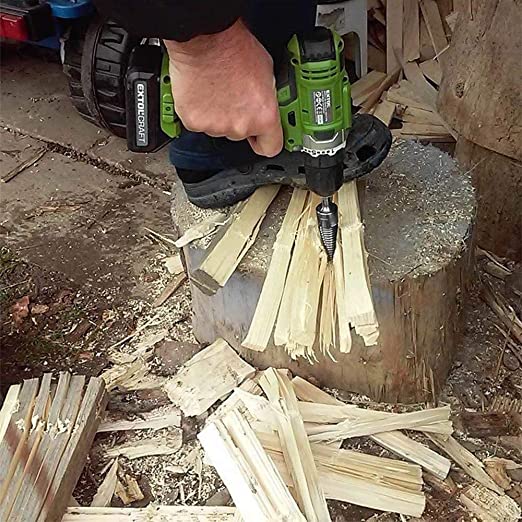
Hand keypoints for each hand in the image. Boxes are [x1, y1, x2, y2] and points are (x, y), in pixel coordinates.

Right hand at [164, 20, 282, 157]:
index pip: (271, 147)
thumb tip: (266, 103)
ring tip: (218, 89)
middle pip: (241, 134)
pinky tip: (203, 93)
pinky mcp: (194, 122)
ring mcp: (216, 127)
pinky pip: (199, 122)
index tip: (262, 137)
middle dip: (238, 118)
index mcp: (264, 116)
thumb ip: (266, 98)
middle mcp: (240, 126)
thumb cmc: (234, 48)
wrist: (204, 38)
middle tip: (234, 96)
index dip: (265, 141)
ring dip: (218, 114)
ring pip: (219, 128)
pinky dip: (200, 111)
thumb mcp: (267, 72)